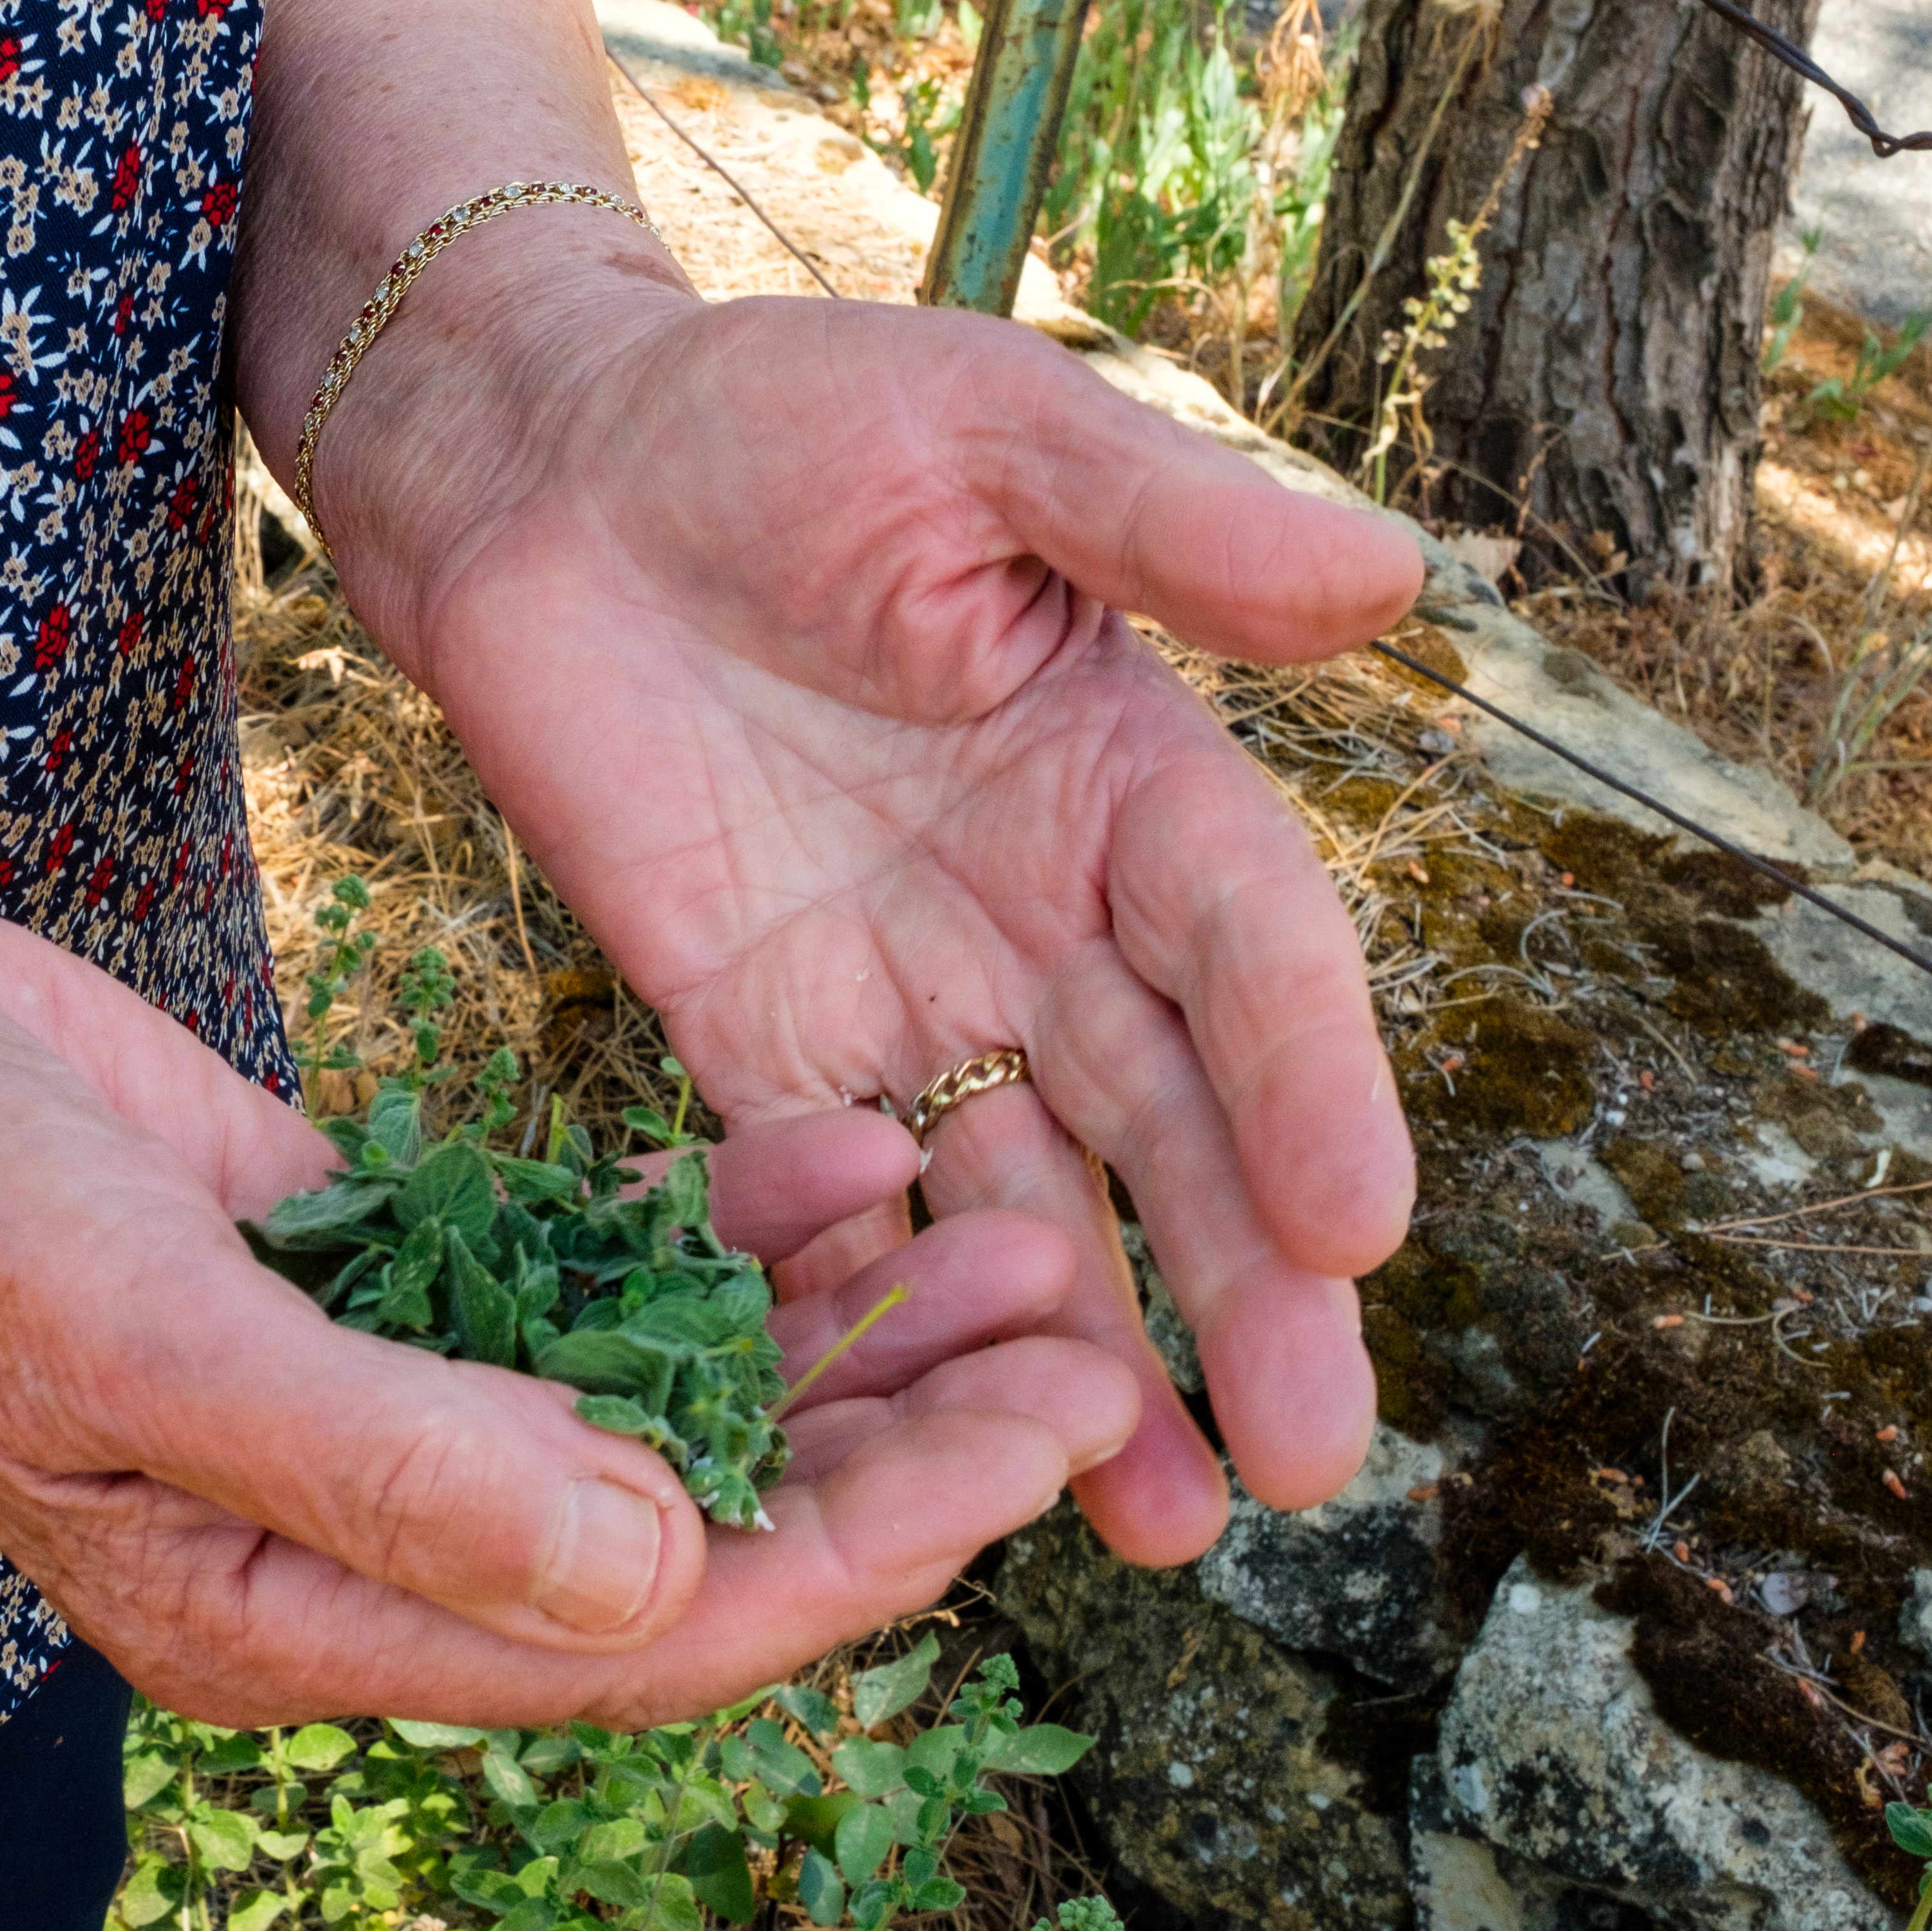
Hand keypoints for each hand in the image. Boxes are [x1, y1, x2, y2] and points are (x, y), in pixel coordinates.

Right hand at [0, 862, 1131, 1728]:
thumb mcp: (138, 1331)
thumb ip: (394, 1466)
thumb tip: (660, 1574)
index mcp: (302, 1612)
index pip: (655, 1626)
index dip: (870, 1539)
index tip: (1047, 1427)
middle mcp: (358, 1533)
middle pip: (694, 1526)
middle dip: (893, 1434)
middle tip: (1071, 1305)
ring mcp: (370, 1403)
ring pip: (662, 1404)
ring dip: (829, 1330)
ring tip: (991, 1215)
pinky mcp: (370, 1276)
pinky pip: (587, 1286)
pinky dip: (707, 1235)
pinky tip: (821, 1158)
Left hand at [321, 253, 1424, 1565]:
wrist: (538, 467)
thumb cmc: (773, 414)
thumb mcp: (983, 431)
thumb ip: (1165, 524)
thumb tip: (1393, 580)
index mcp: (1127, 767)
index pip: (1250, 949)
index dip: (1311, 1083)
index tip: (1360, 1227)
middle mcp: (1040, 906)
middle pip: (1172, 1120)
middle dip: (1245, 1285)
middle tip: (1309, 1460)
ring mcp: (901, 989)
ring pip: (1023, 1199)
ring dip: (1088, 1354)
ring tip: (1158, 1516)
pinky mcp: (749, 1039)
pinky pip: (828, 1197)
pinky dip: (881, 1306)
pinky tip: (930, 1434)